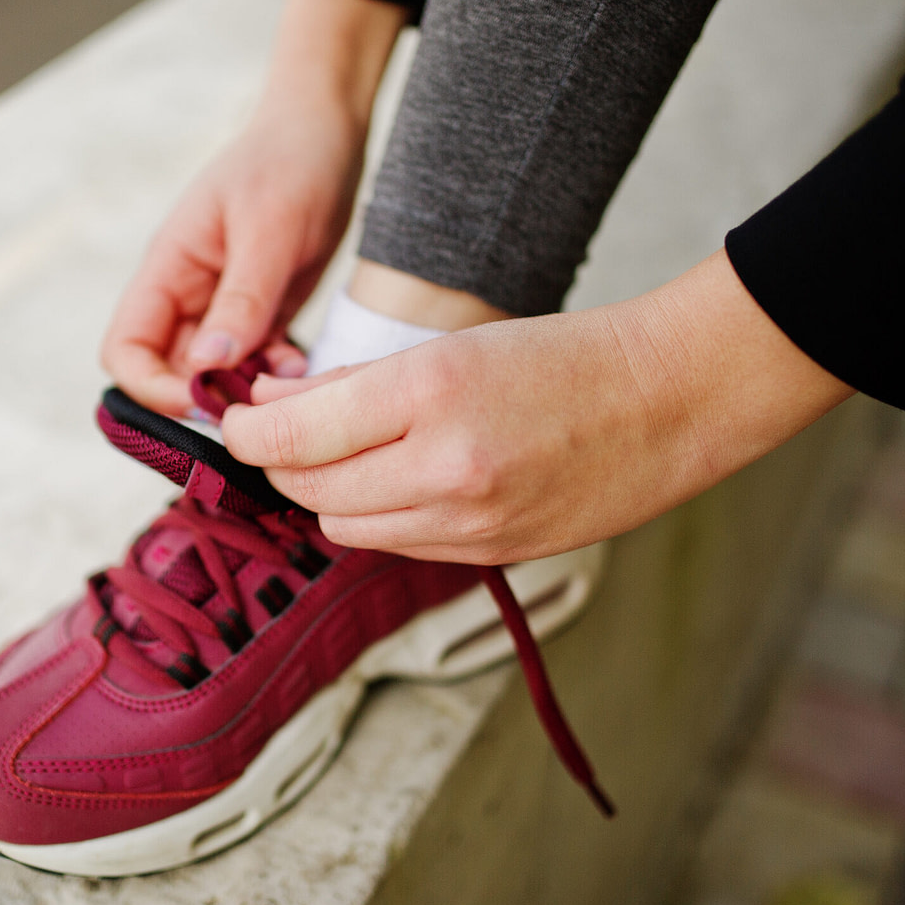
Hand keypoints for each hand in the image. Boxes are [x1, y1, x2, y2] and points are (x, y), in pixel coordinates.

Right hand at [101, 0, 406, 414]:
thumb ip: (242, 300)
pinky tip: (302, 365)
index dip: (150, 388)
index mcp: (167, 269)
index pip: (126, 349)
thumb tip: (206, 367)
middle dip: (203, 399)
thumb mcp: (271, 231)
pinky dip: (272, 376)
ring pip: (212, 377)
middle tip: (254, 408)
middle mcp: (186, 296)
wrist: (328, 131)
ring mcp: (222, 307)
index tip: (201, 402)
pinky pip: (253, 365)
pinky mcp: (260, 314)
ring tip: (286, 381)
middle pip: (166, 372)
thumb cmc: (291, 165)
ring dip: (243, 392)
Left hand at [221, 250, 853, 562]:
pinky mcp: (491, 557)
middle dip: (279, 460)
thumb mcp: (449, 347)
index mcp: (428, 394)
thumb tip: (270, 405)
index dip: (245, 428)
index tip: (236, 416)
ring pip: (343, 526)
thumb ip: (352, 384)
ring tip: (347, 455)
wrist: (668, 402)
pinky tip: (399, 483)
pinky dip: (379, 517)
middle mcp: (443, 469)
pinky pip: (396, 546)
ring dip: (327, 493)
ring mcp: (470, 524)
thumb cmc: (562, 357)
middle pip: (306, 487)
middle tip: (281, 430)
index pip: (291, 434)